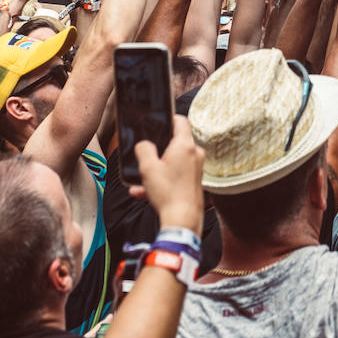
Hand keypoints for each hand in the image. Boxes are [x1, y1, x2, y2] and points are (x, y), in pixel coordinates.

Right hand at [130, 116, 204, 231]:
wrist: (182, 219)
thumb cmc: (167, 192)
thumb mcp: (148, 167)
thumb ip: (143, 149)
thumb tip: (144, 145)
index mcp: (185, 145)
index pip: (181, 121)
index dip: (168, 118)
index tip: (157, 121)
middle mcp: (195, 154)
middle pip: (176, 142)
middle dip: (159, 147)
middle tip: (146, 151)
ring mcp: (196, 168)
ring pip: (173, 161)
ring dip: (157, 168)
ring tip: (141, 178)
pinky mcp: (195, 181)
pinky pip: (176, 175)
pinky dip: (162, 180)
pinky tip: (142, 192)